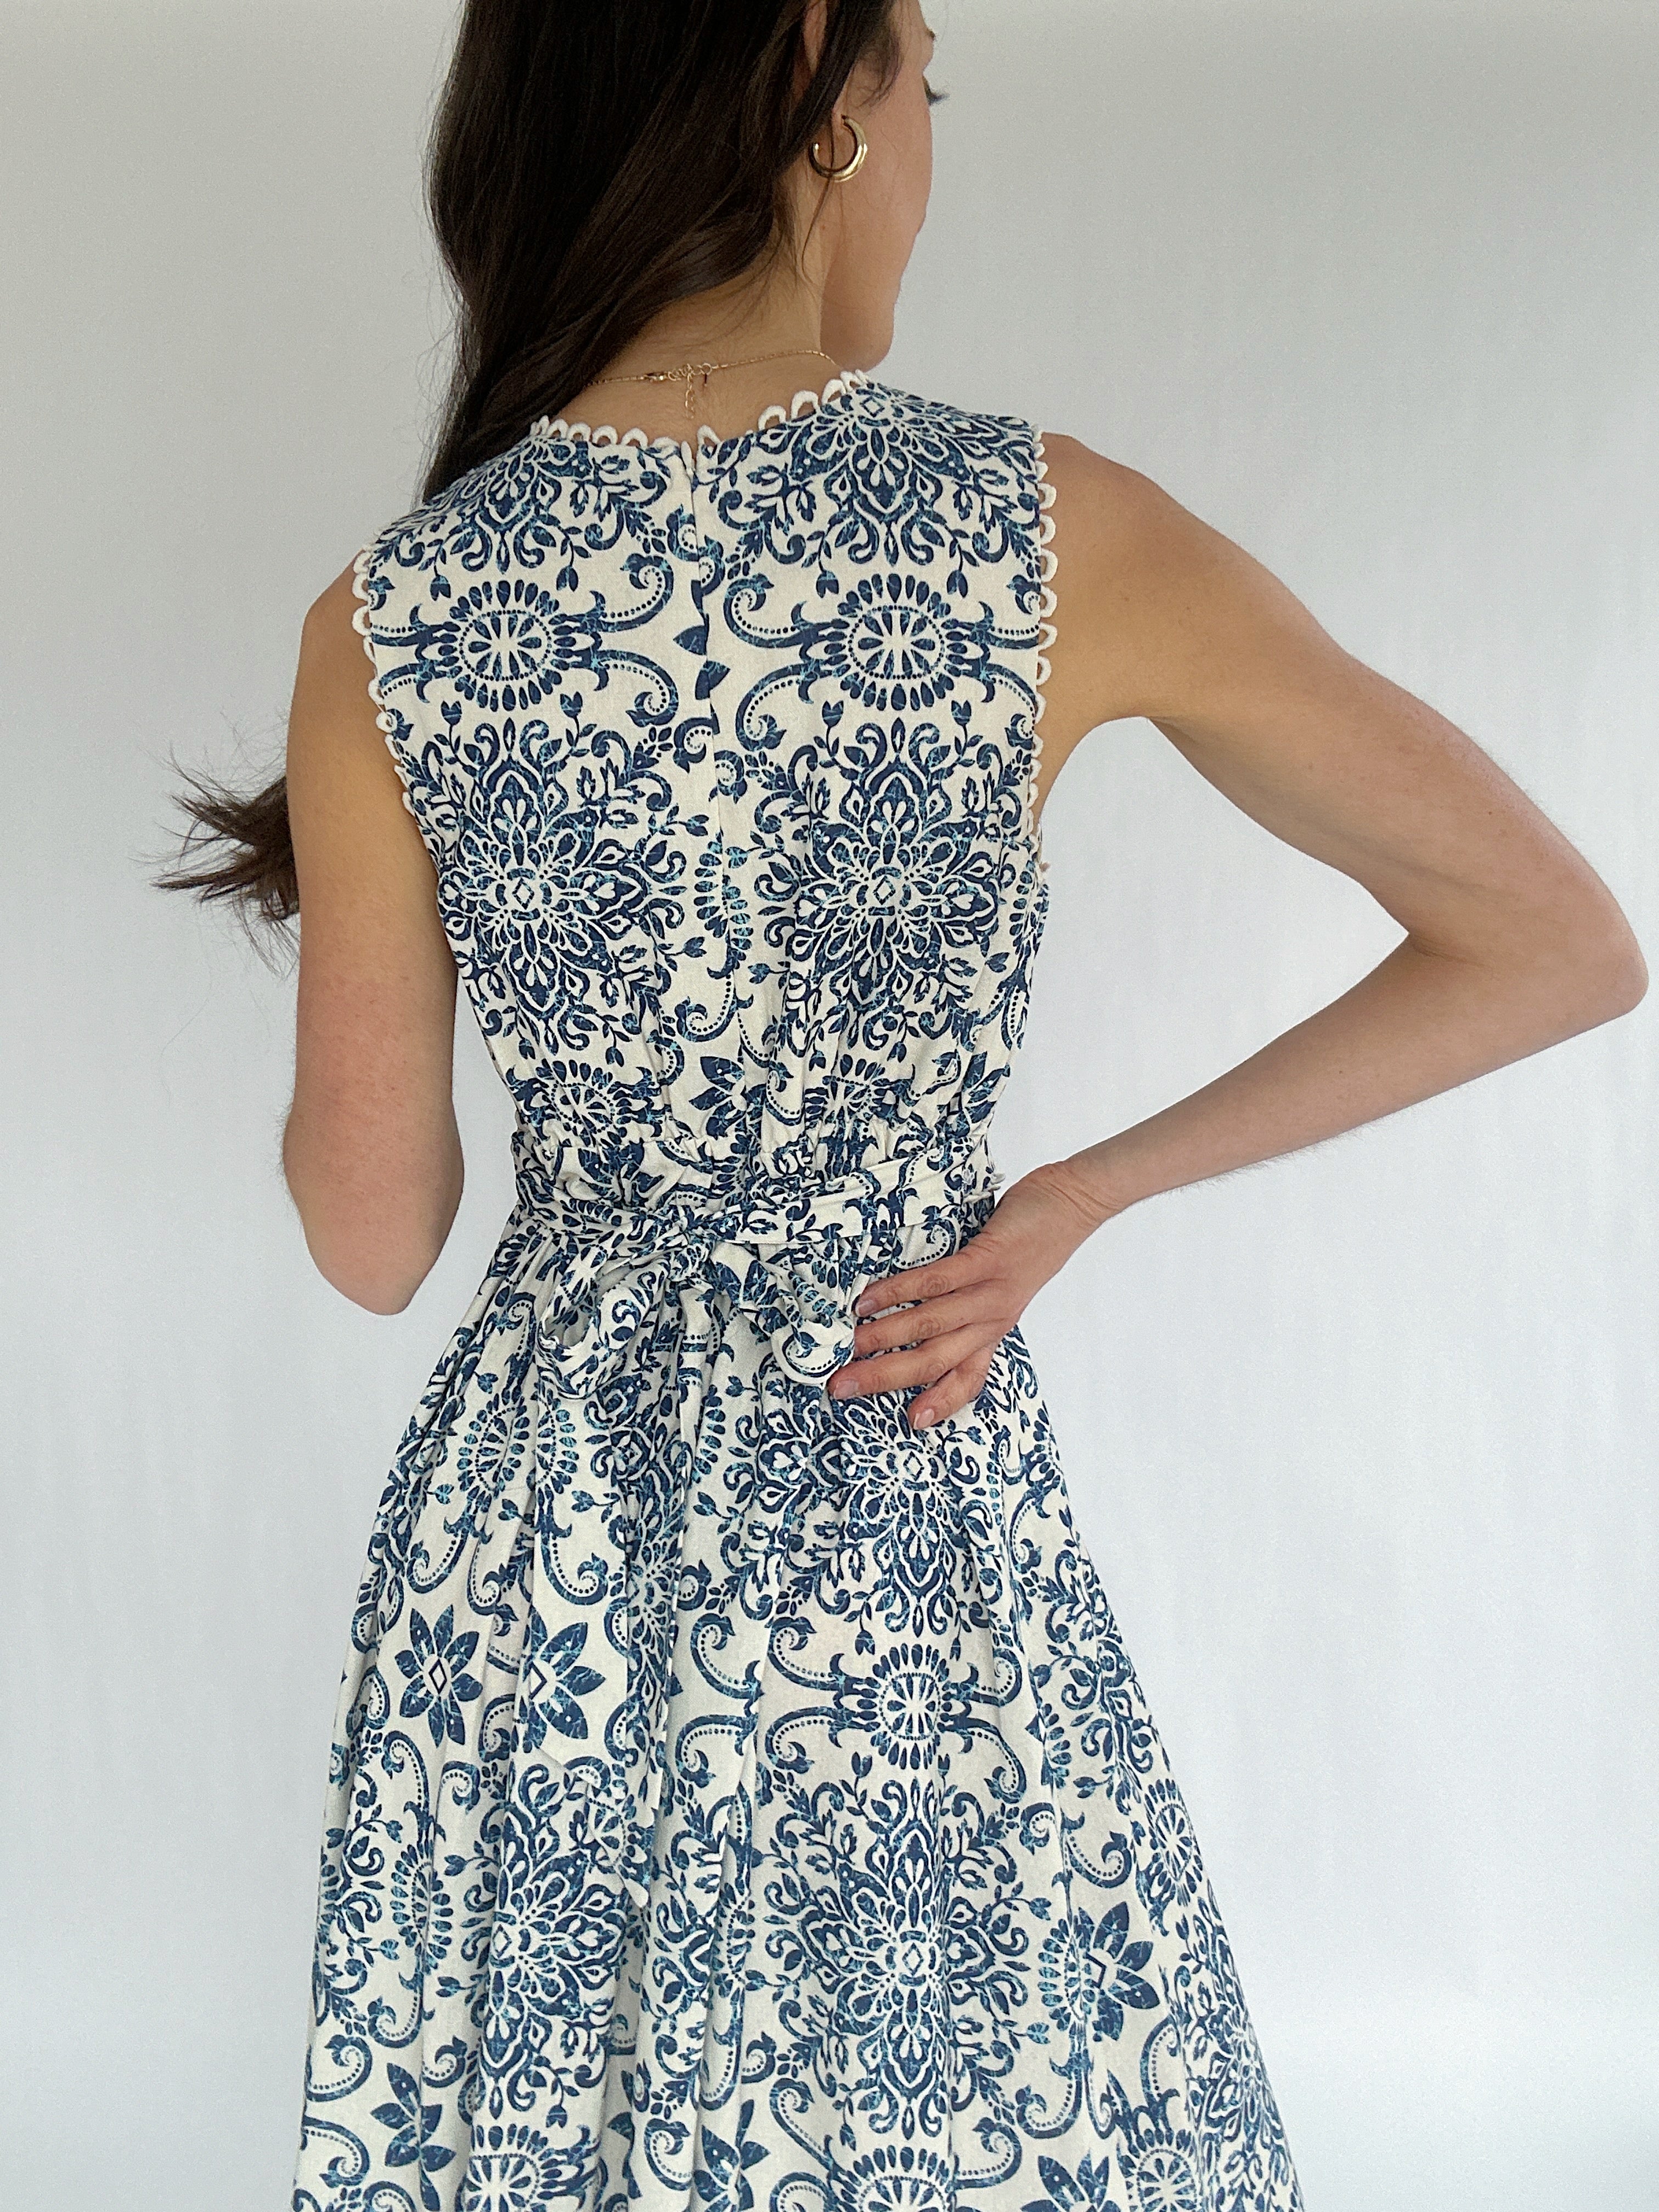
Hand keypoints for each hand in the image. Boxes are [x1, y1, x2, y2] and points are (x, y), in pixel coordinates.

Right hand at [825, 1160, 1114, 1430]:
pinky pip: (937, 1282)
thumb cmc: (1032, 1243)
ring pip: (930, 1326)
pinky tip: (870, 1297)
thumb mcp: (1003, 1286)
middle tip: (842, 1386)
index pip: (967, 1378)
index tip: (909, 1424)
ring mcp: (990, 1292)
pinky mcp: (988, 1261)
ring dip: (883, 1337)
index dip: (938, 1403)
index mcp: (994, 1330)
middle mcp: (992, 1320)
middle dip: (884, 1376)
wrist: (1073, 1205)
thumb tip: (911, 1310)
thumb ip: (966, 1303)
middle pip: (934, 1361)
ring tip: (848, 1344)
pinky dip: (899, 1292)